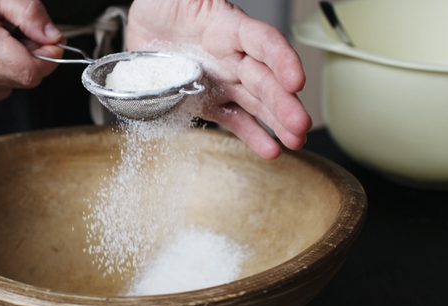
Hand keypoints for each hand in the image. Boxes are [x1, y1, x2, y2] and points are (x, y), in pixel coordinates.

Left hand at [127, 0, 311, 158]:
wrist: (147, 22)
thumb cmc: (167, 2)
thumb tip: (208, 2)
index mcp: (229, 27)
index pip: (263, 43)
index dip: (282, 60)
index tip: (296, 81)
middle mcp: (232, 56)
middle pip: (265, 80)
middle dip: (284, 104)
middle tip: (301, 125)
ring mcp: (223, 81)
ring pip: (256, 103)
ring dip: (277, 123)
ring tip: (295, 141)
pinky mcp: (208, 101)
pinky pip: (232, 119)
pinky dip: (251, 135)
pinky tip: (270, 149)